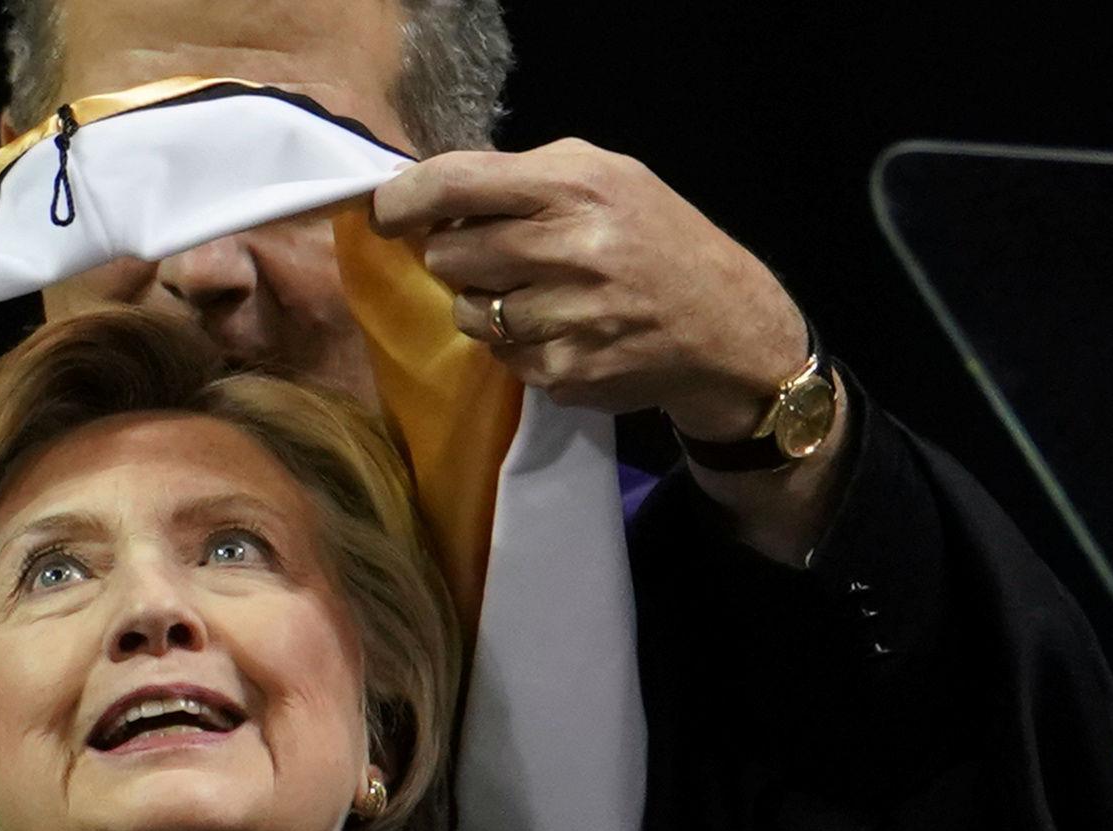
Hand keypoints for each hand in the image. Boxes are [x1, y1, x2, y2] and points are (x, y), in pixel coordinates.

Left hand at [372, 140, 849, 564]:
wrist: (725, 326)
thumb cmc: (656, 238)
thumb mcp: (607, 177)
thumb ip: (523, 176)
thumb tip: (434, 197)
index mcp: (574, 188)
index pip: (454, 185)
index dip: (403, 200)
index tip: (387, 213)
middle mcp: (567, 251)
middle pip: (447, 255)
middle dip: (455, 255)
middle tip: (492, 255)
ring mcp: (564, 320)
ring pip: (466, 313)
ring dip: (486, 304)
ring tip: (537, 294)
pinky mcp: (562, 372)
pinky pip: (500, 355)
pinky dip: (517, 344)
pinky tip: (563, 330)